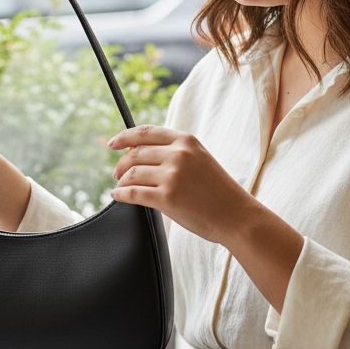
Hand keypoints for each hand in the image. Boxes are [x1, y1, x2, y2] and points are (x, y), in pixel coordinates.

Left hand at [108, 125, 252, 242]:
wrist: (236, 216)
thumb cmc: (218, 192)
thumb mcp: (201, 160)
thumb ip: (175, 153)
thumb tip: (138, 153)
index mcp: (187, 141)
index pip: (146, 132)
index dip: (125, 137)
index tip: (113, 144)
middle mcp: (179, 154)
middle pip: (135, 153)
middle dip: (121, 165)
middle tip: (116, 173)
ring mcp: (172, 175)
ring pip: (132, 173)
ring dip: (121, 181)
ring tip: (120, 186)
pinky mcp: (167, 198)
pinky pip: (133, 193)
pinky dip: (121, 194)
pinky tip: (118, 196)